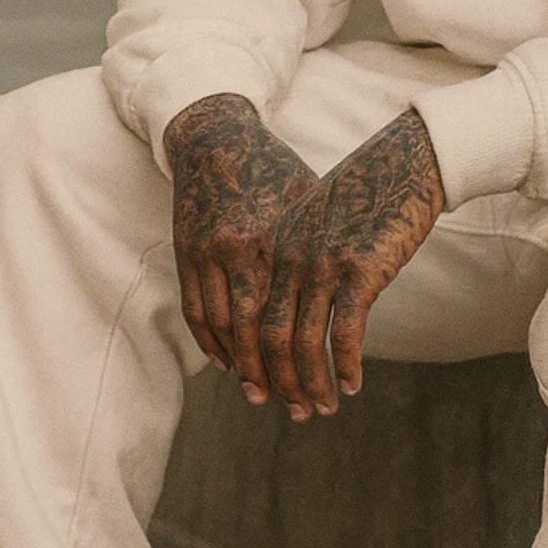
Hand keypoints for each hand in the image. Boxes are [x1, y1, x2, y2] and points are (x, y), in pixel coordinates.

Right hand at [163, 94, 318, 402]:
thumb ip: (327, 244)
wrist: (215, 136)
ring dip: (245, 369)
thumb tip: (363, 285)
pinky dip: (211, 343)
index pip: (295, 316)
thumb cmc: (276, 167)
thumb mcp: (311, 200)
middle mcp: (239, 249)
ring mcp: (206, 253)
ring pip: (224, 329)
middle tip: (302, 411)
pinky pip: (197, 310)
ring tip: (266, 398)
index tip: (334, 390)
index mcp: (278, 237)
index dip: (313, 360)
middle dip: (281, 378)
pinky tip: (230, 366)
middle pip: (258, 333)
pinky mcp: (185, 254)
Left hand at [256, 108, 445, 418]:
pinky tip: (352, 386)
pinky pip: (344, 331)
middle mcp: (291, 256)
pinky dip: (345, 365)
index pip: (253, 317)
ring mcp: (323, 264)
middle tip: (293, 413)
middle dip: (279, 382)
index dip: (256, 361)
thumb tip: (300, 302)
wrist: (406, 162)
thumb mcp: (320, 221)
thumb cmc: (367, 192)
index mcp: (275, 246)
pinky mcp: (360, 270)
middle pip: (270, 337)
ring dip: (312, 382)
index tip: (264, 391)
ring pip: (303, 341)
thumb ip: (301, 256)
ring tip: (323, 408)